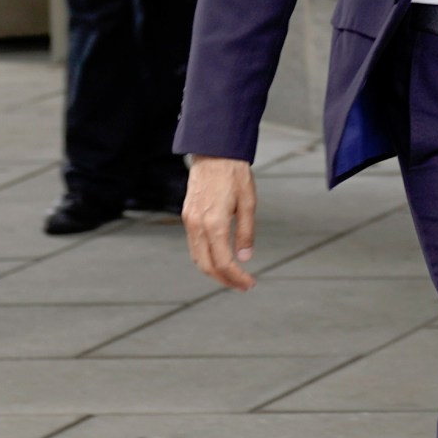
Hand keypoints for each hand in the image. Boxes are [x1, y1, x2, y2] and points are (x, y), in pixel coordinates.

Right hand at [182, 155, 258, 289]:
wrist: (214, 152)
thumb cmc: (235, 175)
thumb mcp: (249, 203)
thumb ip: (246, 233)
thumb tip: (245, 258)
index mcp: (215, 223)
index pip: (224, 262)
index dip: (237, 277)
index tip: (250, 284)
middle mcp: (198, 225)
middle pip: (207, 266)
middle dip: (224, 280)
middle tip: (243, 285)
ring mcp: (189, 221)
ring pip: (197, 257)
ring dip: (214, 271)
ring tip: (233, 276)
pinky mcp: (187, 216)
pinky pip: (194, 245)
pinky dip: (206, 257)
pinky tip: (220, 259)